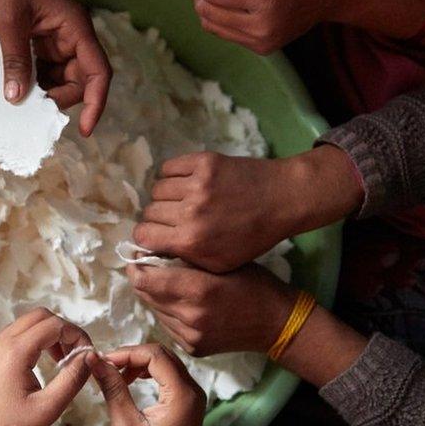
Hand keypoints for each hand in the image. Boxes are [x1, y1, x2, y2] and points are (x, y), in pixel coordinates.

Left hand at [0, 0, 110, 135]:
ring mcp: (61, 42)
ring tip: (22, 101)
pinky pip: (47, 71)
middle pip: (81, 81)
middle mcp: (74, 38)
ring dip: (47, 93)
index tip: (84, 130)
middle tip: (34, 111)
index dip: (96, 103)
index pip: (98, 72)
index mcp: (76, 29)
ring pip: (64, 79)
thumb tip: (16, 98)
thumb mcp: (10, 21)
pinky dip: (36, 83)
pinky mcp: (46, 44)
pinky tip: (18, 88)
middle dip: (61, 99)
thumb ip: (16, 59)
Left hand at [0, 308, 93, 425]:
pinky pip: (16, 333)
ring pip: (27, 322)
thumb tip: (89, 356)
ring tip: (61, 358)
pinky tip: (42, 361)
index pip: (53, 325)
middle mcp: (1, 341)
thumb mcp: (48, 407)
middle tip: (74, 353)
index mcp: (14, 352)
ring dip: (48, 333)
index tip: (87, 352)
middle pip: (40, 315)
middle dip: (62, 329)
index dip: (76, 334)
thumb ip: (72, 378)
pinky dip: (34, 339)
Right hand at [89, 343, 204, 425]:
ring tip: (117, 373)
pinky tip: (132, 378)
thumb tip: (95, 360)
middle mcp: (193, 390)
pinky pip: (169, 372)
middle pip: (162, 354)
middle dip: (132, 355)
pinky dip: (149, 370)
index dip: (128, 353)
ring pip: (165, 360)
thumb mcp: (125, 425)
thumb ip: (113, 389)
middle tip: (108, 365)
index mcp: (182, 396)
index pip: (155, 356)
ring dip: (140, 361)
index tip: (105, 361)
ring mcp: (193, 393)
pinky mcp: (189, 398)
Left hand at [127, 263, 294, 355]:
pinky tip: (183, 303)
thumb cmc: (253, 283)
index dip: (137, 266)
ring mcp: (191, 336)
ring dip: (155, 296)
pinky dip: (169, 312)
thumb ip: (187, 257)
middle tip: (150, 265)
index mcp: (198, 289)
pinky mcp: (193, 348)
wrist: (277, 323)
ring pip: (154, 310)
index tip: (140, 255)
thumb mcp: (222, 260)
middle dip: (143, 278)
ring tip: (169, 283)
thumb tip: (152, 250)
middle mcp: (190, 315)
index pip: (145, 279)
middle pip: (145, 295)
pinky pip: (167, 325)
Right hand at [134, 147, 362, 271]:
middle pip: (149, 211)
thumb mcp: (219, 263)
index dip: (147, 235)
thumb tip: (151, 251)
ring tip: (182, 198)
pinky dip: (172, 175)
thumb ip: (184, 259)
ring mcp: (196, 184)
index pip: (143, 235)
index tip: (156, 234)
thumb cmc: (251, 237)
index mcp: (191, 241)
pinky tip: (186, 182)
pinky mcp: (202, 162)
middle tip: (175, 217)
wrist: (281, 199)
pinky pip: (168, 167)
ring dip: (165, 196)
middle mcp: (189, 212)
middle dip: (158, 217)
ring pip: (157, 189)